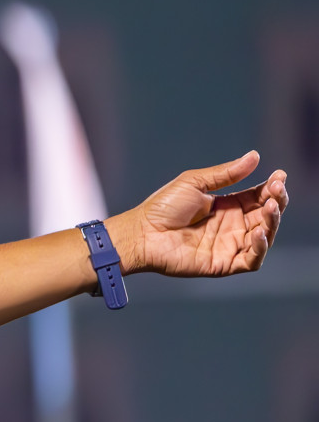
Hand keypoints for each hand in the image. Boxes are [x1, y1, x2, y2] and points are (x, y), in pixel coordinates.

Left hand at [120, 151, 287, 277]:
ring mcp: (229, 246)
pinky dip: (261, 248)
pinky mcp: (223, 264)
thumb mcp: (194, 183)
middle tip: (277, 190)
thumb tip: (254, 156)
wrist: (141, 233)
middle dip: (276, 202)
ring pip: (264, 236)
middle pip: (266, 215)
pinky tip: (259, 232)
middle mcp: (232, 226)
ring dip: (273, 222)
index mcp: (227, 206)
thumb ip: (225, 174)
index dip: (272, 188)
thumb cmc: (162, 207)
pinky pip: (251, 260)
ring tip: (270, 206)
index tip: (279, 176)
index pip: (258, 197)